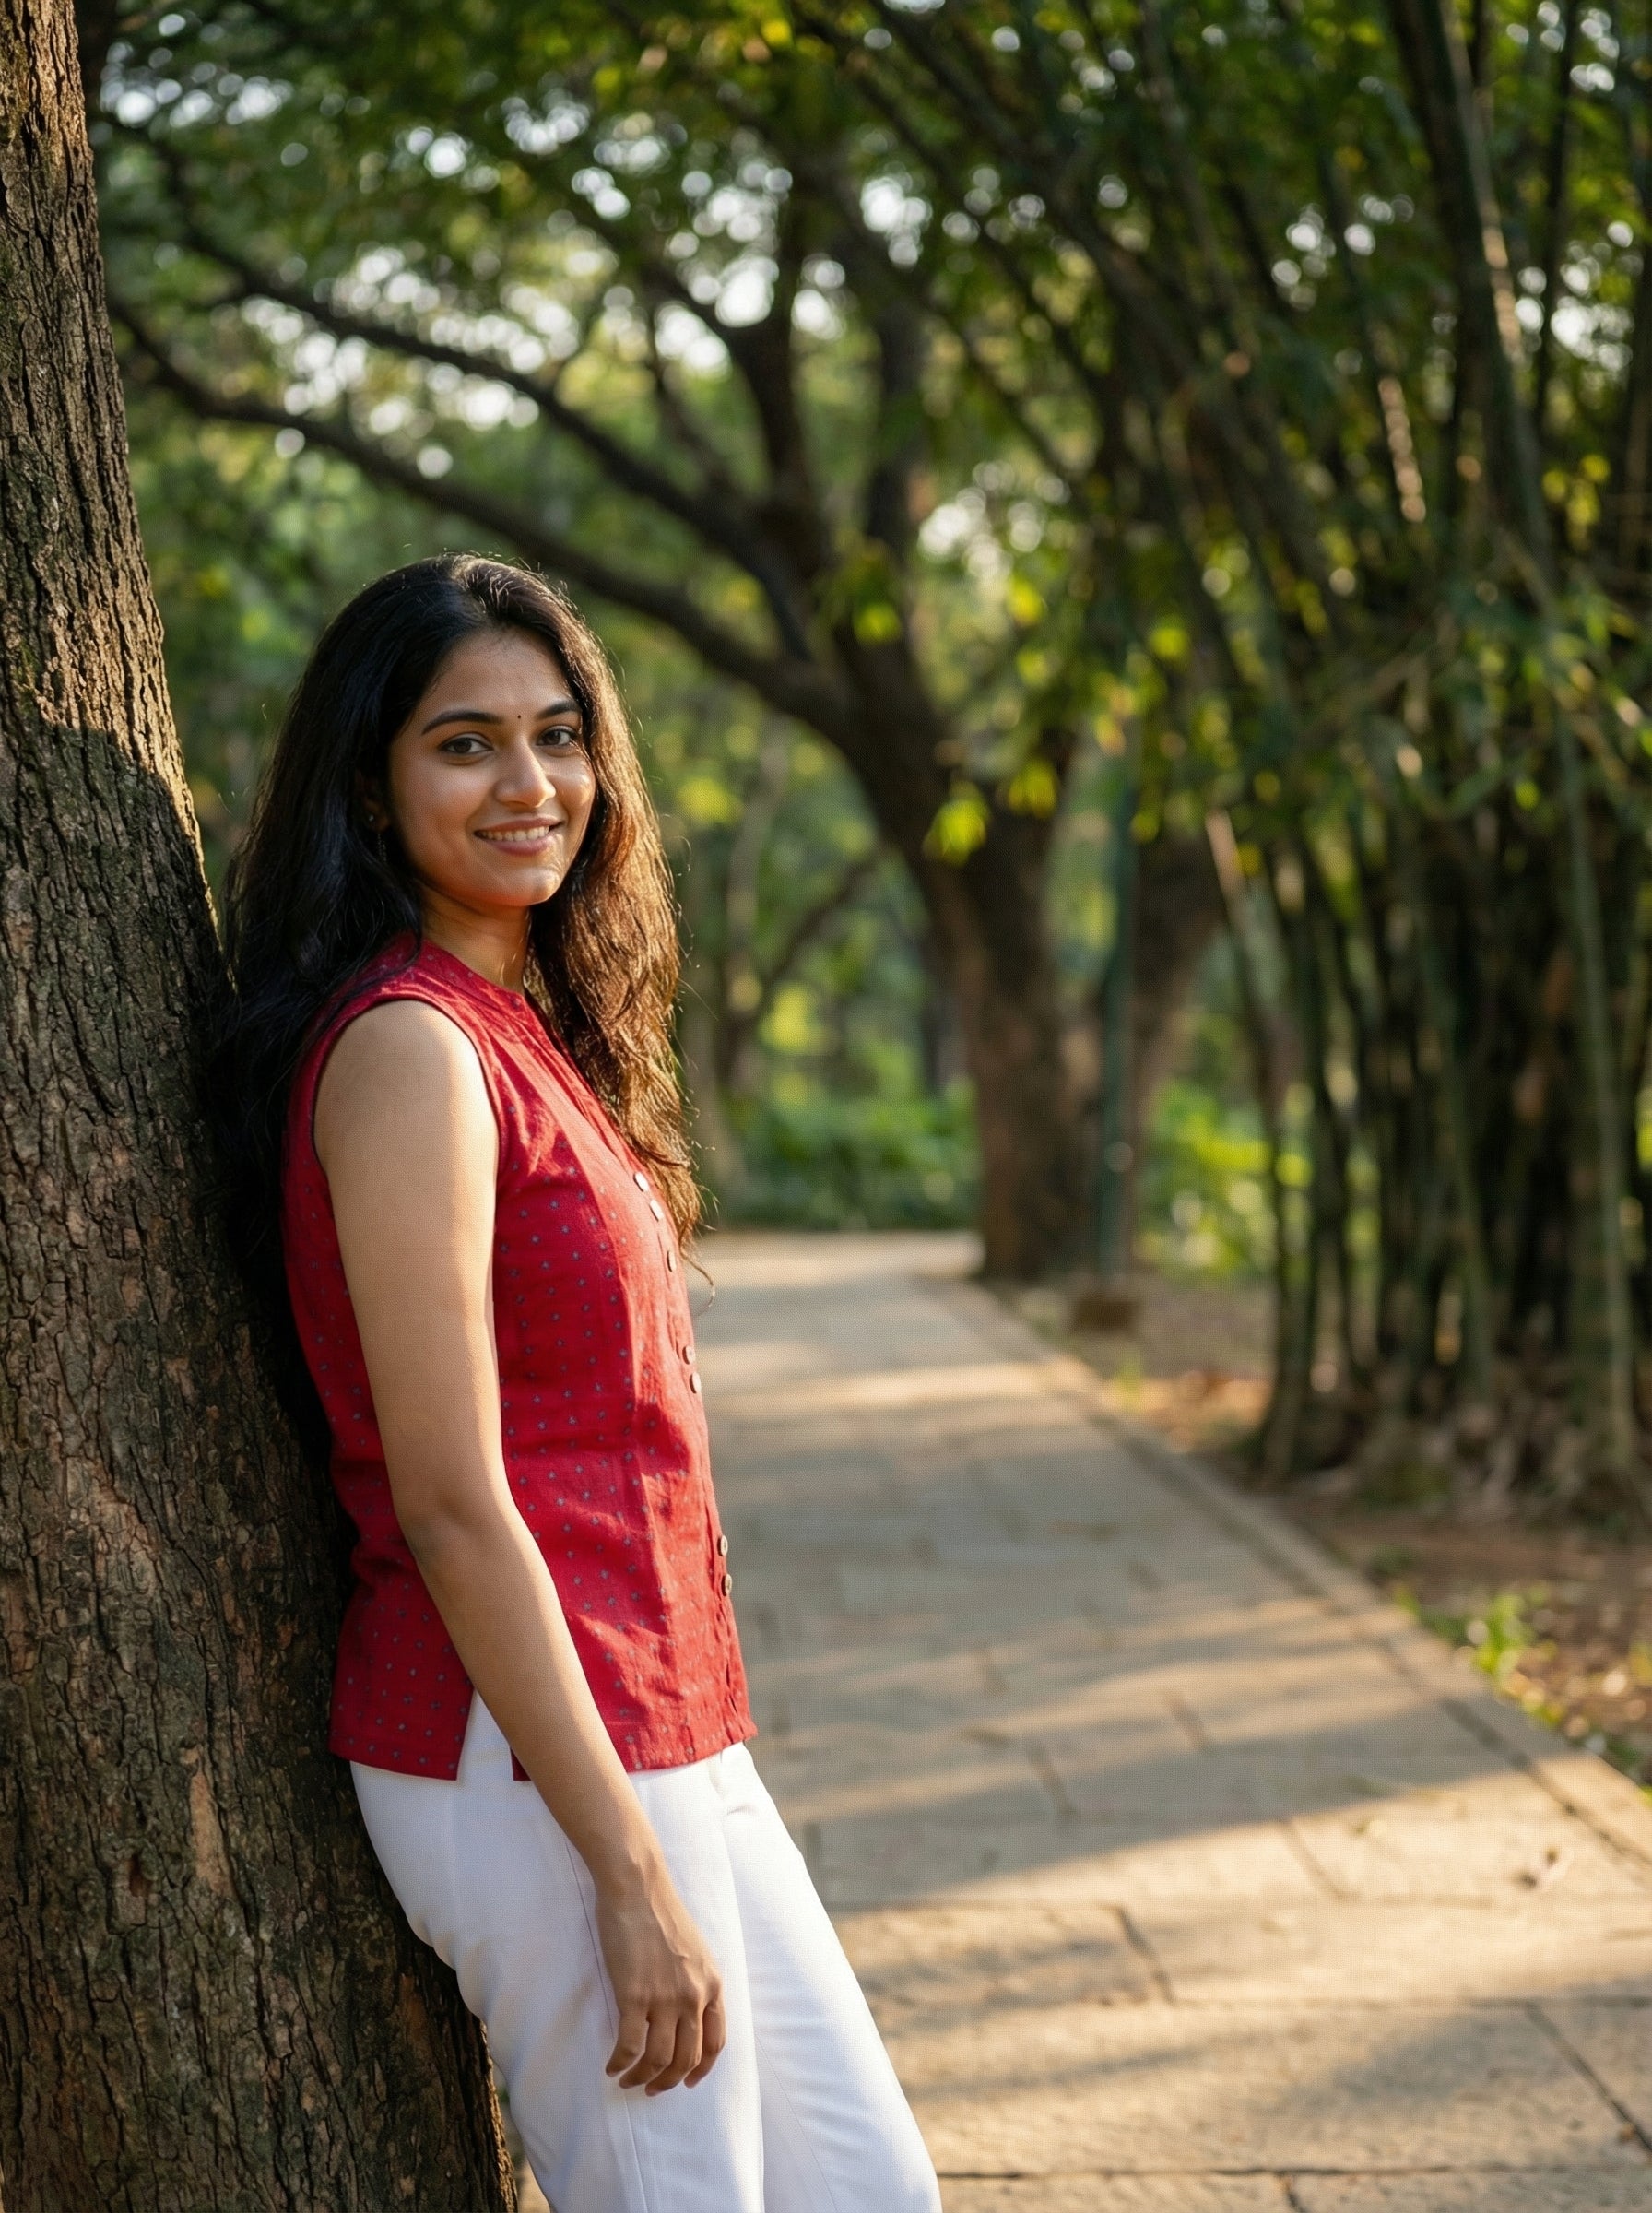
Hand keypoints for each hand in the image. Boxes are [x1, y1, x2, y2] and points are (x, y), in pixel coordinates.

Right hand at [595, 1859, 725, 2094]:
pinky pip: (630, 2046)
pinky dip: (621, 2063)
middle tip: (651, 2089)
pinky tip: (612, 2066)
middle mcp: (694, 1996)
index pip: (715, 2042)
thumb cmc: (661, 1913)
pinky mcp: (635, 1996)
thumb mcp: (696, 1950)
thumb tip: (688, 2013)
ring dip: (642, 2079)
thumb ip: (697, 1982)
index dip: (701, 2069)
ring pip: (658, 2060)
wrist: (638, 1888)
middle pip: (687, 2058)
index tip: (687, 2082)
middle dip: (668, 2082)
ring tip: (627, 2081)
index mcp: (712, 1984)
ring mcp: (665, 1998)